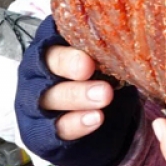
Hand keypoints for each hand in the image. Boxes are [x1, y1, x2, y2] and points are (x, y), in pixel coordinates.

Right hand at [14, 16, 140, 165]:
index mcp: (49, 46)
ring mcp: (34, 102)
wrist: (97, 119)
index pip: (50, 39)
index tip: (88, 55)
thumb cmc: (98, 77)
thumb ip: (106, 47)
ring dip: (76, 96)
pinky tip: (96, 118)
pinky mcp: (39, 131)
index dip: (66, 48)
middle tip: (90, 68)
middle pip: (46, 65)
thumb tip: (131, 33)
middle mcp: (36, 71)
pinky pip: (55, 128)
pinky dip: (75, 124)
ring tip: (104, 96)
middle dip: (68, 66)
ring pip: (49, 98)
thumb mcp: (101, 59)